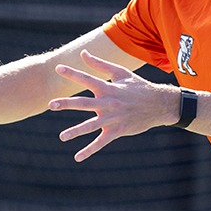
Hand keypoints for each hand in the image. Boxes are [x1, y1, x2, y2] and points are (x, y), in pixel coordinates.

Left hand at [47, 50, 179, 161]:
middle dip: (67, 103)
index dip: (73, 73)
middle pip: (84, 103)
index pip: (87, 79)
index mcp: (108, 88)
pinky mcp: (117, 131)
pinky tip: (77, 157)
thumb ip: (99, 64)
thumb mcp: (121, 73)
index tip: (58, 68)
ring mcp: (113, 118)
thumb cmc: (138, 87)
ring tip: (62, 137)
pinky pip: (101, 142)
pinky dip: (89, 150)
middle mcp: (108, 103)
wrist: (159, 105)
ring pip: (91, 125)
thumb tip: (83, 53)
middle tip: (51, 104)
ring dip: (75, 131)